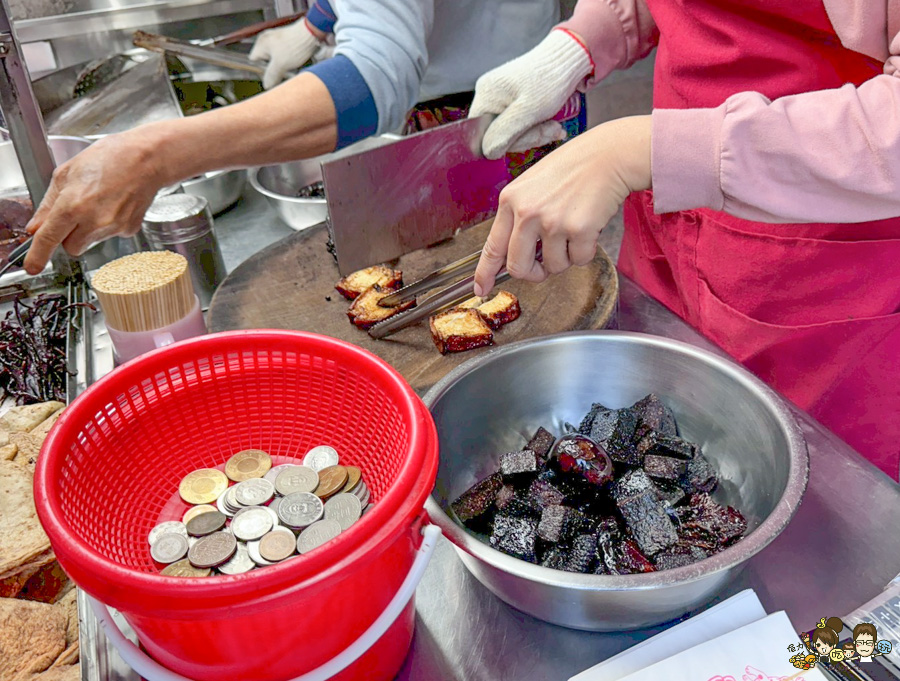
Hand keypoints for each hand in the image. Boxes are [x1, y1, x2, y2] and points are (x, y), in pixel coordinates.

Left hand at [24, 131, 165, 273]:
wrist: (147, 159)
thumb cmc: (110, 158)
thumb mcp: (67, 173)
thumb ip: (48, 204)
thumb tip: (37, 226)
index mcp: (73, 204)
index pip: (49, 238)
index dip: (37, 256)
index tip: (32, 266)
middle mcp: (94, 221)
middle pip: (71, 247)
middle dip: (69, 237)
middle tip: (75, 215)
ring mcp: (113, 228)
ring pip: (91, 242)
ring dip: (89, 229)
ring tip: (100, 202)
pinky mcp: (129, 230)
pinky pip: (110, 235)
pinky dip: (108, 224)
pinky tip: (114, 204)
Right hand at [250, 18, 321, 89]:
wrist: (312, 33)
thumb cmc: (295, 45)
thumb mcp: (280, 64)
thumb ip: (271, 76)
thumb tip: (267, 85)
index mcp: (262, 43)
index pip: (254, 61)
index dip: (261, 70)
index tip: (271, 75)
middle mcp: (268, 40)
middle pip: (266, 61)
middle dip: (275, 69)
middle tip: (283, 71)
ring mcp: (278, 40)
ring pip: (277, 58)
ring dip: (284, 65)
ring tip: (292, 65)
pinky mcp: (288, 40)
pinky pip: (285, 54)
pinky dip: (290, 60)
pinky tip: (296, 61)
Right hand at [469, 29, 592, 159]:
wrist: (568, 57)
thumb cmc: (550, 80)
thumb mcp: (529, 111)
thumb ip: (505, 132)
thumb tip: (487, 152)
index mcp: (485, 96)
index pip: (483, 136)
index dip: (506, 144)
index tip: (532, 137)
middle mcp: (488, 95)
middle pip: (498, 134)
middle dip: (527, 138)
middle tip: (552, 130)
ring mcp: (499, 97)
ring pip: (511, 131)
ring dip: (536, 134)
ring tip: (556, 126)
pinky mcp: (512, 99)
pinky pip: (518, 123)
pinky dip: (536, 127)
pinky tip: (552, 122)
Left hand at [474, 116, 651, 295]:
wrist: (608, 156)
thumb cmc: (572, 170)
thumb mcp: (531, 186)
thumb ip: (519, 217)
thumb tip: (513, 255)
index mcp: (510, 201)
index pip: (492, 247)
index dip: (485, 273)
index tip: (482, 289)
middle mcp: (526, 213)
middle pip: (518, 267)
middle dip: (533, 273)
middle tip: (544, 266)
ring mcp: (552, 222)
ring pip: (553, 267)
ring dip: (565, 257)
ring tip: (573, 230)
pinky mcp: (578, 230)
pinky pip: (579, 260)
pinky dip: (586, 251)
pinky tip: (589, 226)